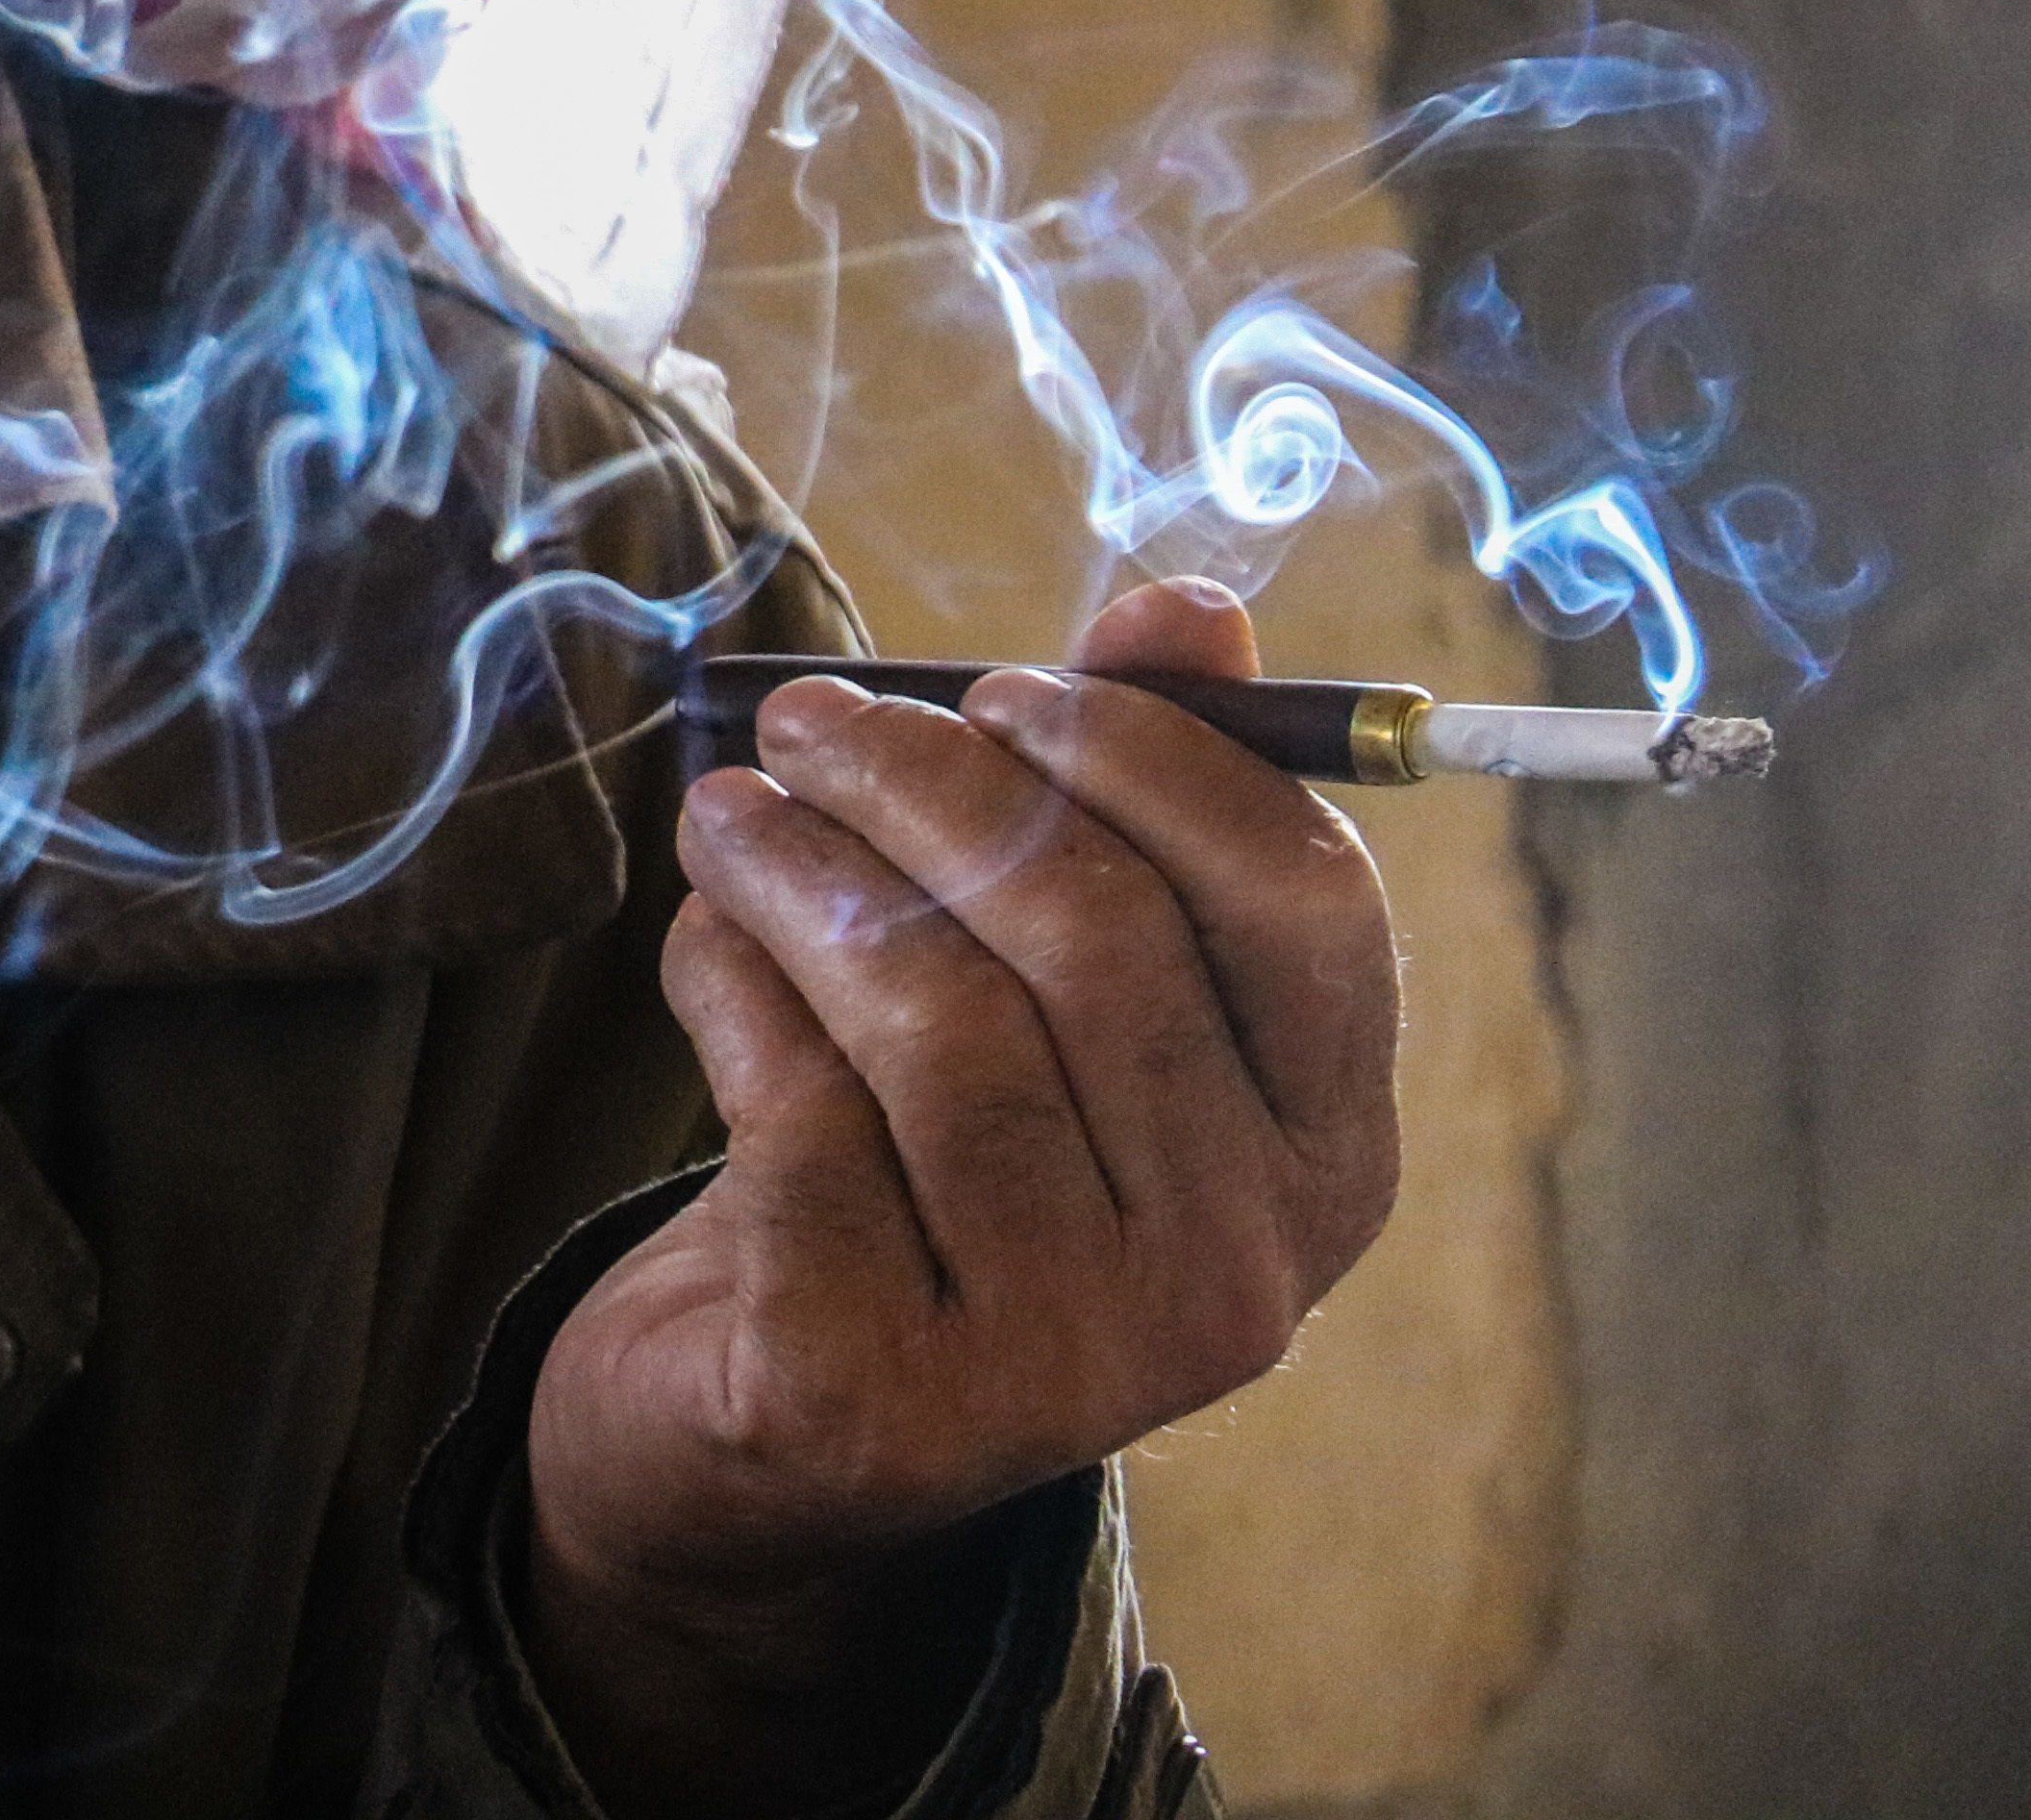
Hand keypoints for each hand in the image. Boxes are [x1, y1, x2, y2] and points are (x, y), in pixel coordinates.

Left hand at [516, 577, 1403, 1813]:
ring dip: (804, 870)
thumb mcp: (1046, 985)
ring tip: (726, 813)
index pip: (1303, 905)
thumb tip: (1194, 605)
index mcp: (1329, 1155)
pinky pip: (798, 1113)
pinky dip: (728, 989)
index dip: (1148, 760)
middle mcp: (1242, 1276)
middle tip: (801, 716)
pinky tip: (702, 943)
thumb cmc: (932, 1153)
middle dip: (926, 787)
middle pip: (1096, 939)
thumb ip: (1131, 790)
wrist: (767, 1425)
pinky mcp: (887, 1394)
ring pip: (937, 1018)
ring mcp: (1075, 1358)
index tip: (995, 686)